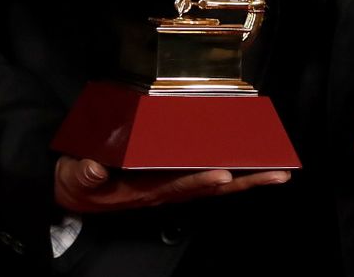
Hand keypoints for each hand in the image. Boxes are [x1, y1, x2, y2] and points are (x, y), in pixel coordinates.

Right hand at [53, 156, 290, 212]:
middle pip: (211, 187)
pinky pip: (207, 173)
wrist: (76, 189)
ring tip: (277, 171)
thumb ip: (84, 174)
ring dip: (248, 177)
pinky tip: (252, 163)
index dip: (200, 181)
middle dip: (245, 181)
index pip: (177, 185)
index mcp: (143, 190)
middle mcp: (165, 188)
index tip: (223, 175)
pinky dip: (233, 169)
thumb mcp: (76, 178)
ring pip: (216, 183)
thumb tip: (95, 169)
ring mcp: (172, 184)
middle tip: (277, 174)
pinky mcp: (174, 176)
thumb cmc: (80, 182)